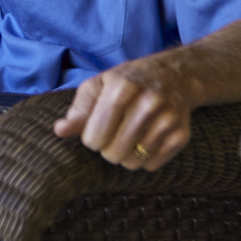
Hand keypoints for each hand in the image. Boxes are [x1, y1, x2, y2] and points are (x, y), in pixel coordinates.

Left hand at [52, 53, 202, 171]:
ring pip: (132, 163)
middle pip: (112, 153)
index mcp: (122, 89)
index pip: (95, 137)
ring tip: (128, 137)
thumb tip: (59, 131)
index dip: (90, 139)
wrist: (175, 75)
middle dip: (106, 148)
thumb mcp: (98, 86)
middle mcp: (148, 104)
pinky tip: (145, 139)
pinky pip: (151, 165)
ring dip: (124, 155)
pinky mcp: (181, 135)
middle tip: (113, 134)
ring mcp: (168, 120)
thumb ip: (78, 110)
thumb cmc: (127, 82)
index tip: (95, 130)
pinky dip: (144, 158)